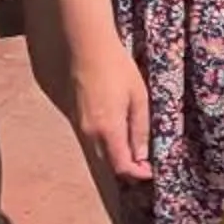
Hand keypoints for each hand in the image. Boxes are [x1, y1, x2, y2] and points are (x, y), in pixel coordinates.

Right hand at [68, 33, 153, 186]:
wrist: (87, 48)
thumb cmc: (117, 68)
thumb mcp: (138, 97)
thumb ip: (140, 129)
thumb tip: (142, 155)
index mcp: (108, 129)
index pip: (121, 167)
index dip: (137, 174)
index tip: (150, 172)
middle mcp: (90, 133)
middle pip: (108, 165)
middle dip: (127, 169)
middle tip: (144, 164)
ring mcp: (79, 126)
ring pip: (98, 154)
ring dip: (116, 158)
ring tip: (134, 152)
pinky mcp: (74, 117)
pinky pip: (91, 141)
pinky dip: (105, 146)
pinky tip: (117, 136)